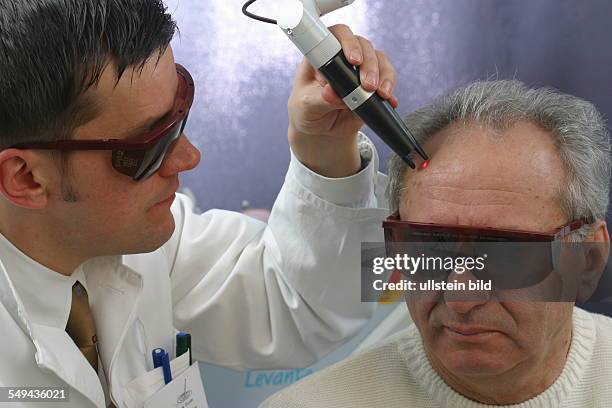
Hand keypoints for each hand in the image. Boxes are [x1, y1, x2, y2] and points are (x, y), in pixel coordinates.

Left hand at [288, 24, 397, 177]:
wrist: (321, 129)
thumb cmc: (307, 110)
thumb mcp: (307, 106)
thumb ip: (319, 99)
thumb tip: (332, 93)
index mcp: (320, 55)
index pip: (336, 35)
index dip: (347, 43)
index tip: (353, 60)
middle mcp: (342, 56)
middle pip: (363, 46)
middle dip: (369, 65)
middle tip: (367, 86)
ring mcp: (359, 68)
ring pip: (379, 59)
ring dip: (383, 75)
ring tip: (380, 93)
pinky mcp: (372, 83)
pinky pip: (387, 78)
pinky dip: (389, 88)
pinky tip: (389, 100)